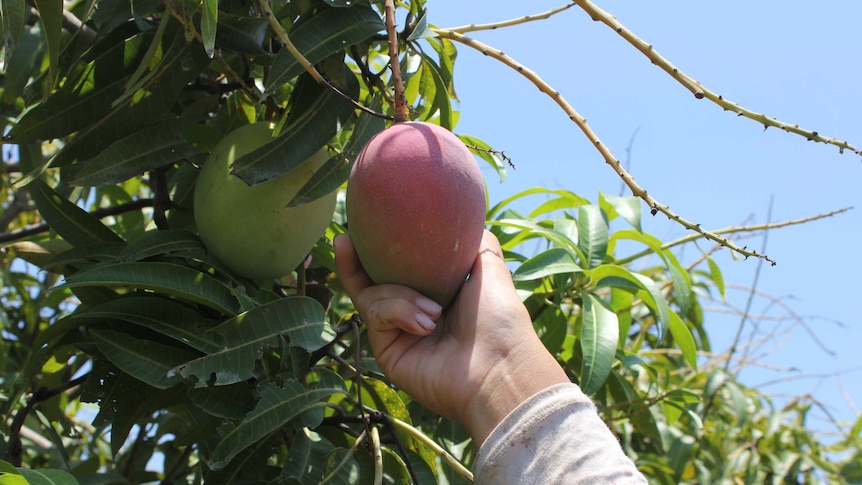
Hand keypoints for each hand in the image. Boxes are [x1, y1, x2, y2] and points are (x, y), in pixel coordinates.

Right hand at [334, 230, 568, 444]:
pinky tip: (426, 324)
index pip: (398, 269)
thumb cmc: (499, 318)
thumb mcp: (489, 267)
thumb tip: (462, 218)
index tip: (364, 224)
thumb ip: (474, 242)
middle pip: (370, 284)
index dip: (379, 248)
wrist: (498, 365)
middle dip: (354, 263)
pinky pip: (376, 315)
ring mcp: (398, 335)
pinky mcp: (387, 352)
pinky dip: (398, 311)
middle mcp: (412, 315)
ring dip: (400, 295)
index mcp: (436, 295)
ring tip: (435, 311)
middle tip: (345, 240)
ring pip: (372, 296)